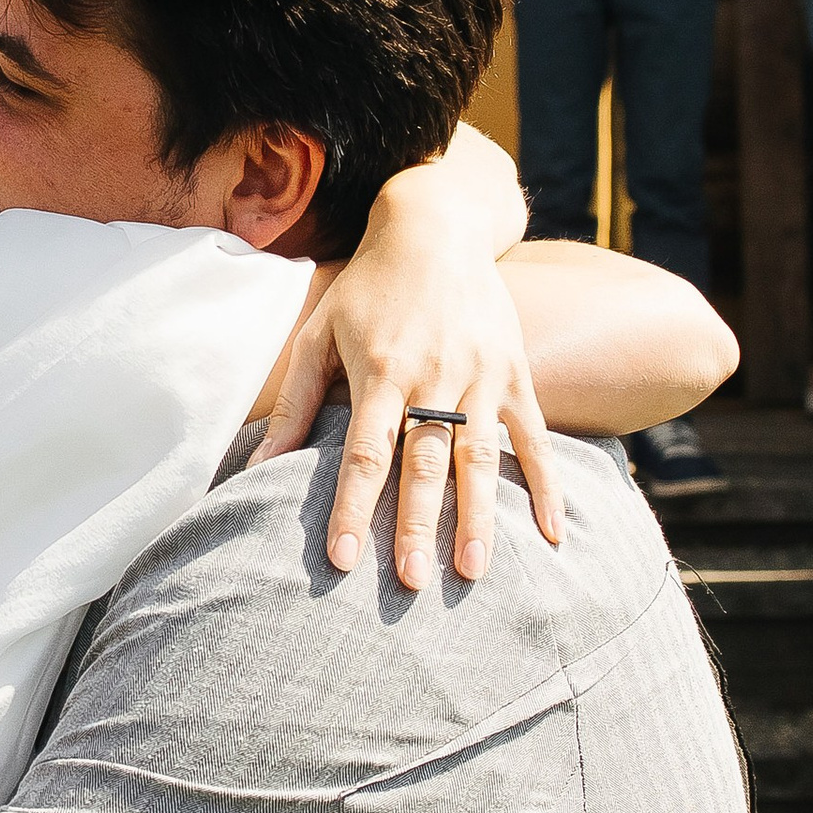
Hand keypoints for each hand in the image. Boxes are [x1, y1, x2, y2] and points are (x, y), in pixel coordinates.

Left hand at [256, 137, 561, 585]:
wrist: (436, 229)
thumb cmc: (367, 288)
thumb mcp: (319, 333)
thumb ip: (295, 402)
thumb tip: (260, 465)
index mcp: (381, 370)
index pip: (364, 452)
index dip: (353, 506)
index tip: (343, 560)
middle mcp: (434, 376)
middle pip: (424, 464)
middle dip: (418, 527)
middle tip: (411, 584)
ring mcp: (482, 377)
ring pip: (479, 458)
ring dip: (478, 518)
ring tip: (472, 573)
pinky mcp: (516, 374)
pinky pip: (534, 439)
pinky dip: (547, 487)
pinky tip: (553, 535)